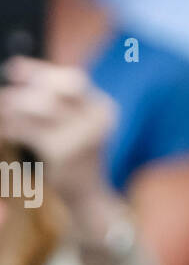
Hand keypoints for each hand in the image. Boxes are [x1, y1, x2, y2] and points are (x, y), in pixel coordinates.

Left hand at [0, 55, 118, 210]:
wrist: (88, 195)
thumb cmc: (77, 155)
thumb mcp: (79, 124)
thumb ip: (62, 100)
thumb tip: (20, 70)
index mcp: (103, 108)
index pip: (72, 79)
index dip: (40, 71)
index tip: (12, 68)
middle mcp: (97, 119)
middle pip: (54, 91)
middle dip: (26, 90)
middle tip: (3, 96)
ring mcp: (81, 136)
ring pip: (39, 107)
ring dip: (13, 107)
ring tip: (1, 110)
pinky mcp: (62, 152)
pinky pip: (28, 131)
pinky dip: (10, 127)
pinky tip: (3, 129)